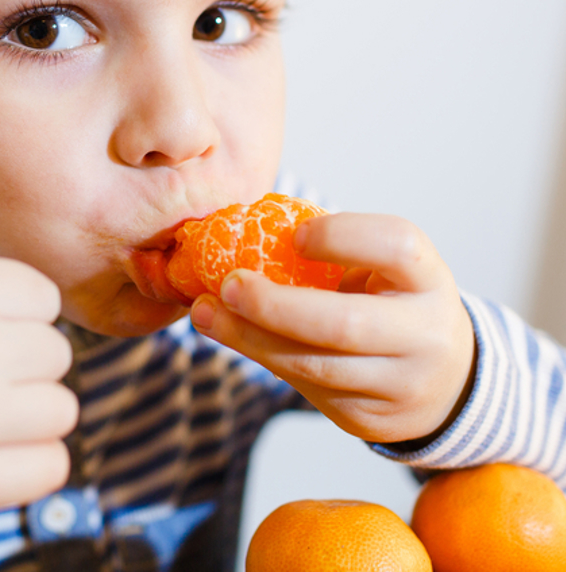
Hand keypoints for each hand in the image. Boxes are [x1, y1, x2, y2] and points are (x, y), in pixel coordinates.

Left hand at [190, 212, 475, 443]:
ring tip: (206, 312)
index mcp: (428, 278)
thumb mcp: (385, 269)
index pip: (396, 246)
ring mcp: (399, 384)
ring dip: (249, 338)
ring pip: (315, 366)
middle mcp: (425, 334)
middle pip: (345, 323)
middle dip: (274, 306)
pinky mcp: (369, 418)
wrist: (446, 381)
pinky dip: (263, 356)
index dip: (343, 236)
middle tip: (226, 284)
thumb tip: (243, 235)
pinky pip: (306, 387)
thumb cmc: (394, 301)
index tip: (295, 234)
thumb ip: (338, 252)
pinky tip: (233, 334)